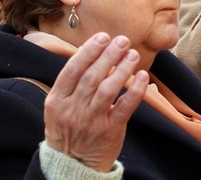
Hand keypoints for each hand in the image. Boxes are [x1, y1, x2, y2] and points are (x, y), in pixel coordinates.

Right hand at [44, 33, 148, 171]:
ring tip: (133, 54)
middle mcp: (73, 110)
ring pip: (108, 90)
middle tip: (123, 40)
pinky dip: (135, 91)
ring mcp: (91, 121)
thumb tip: (94, 50)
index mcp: (57, 100)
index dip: (88, 51)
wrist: (72, 163)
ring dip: (122, 69)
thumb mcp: (59, 105)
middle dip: (108, 55)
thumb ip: (73, 81)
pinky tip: (143, 77)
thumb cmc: (68, 126)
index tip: (103, 37)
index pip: (72, 70)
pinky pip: (125, 108)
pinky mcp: (110, 131)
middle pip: (92, 77)